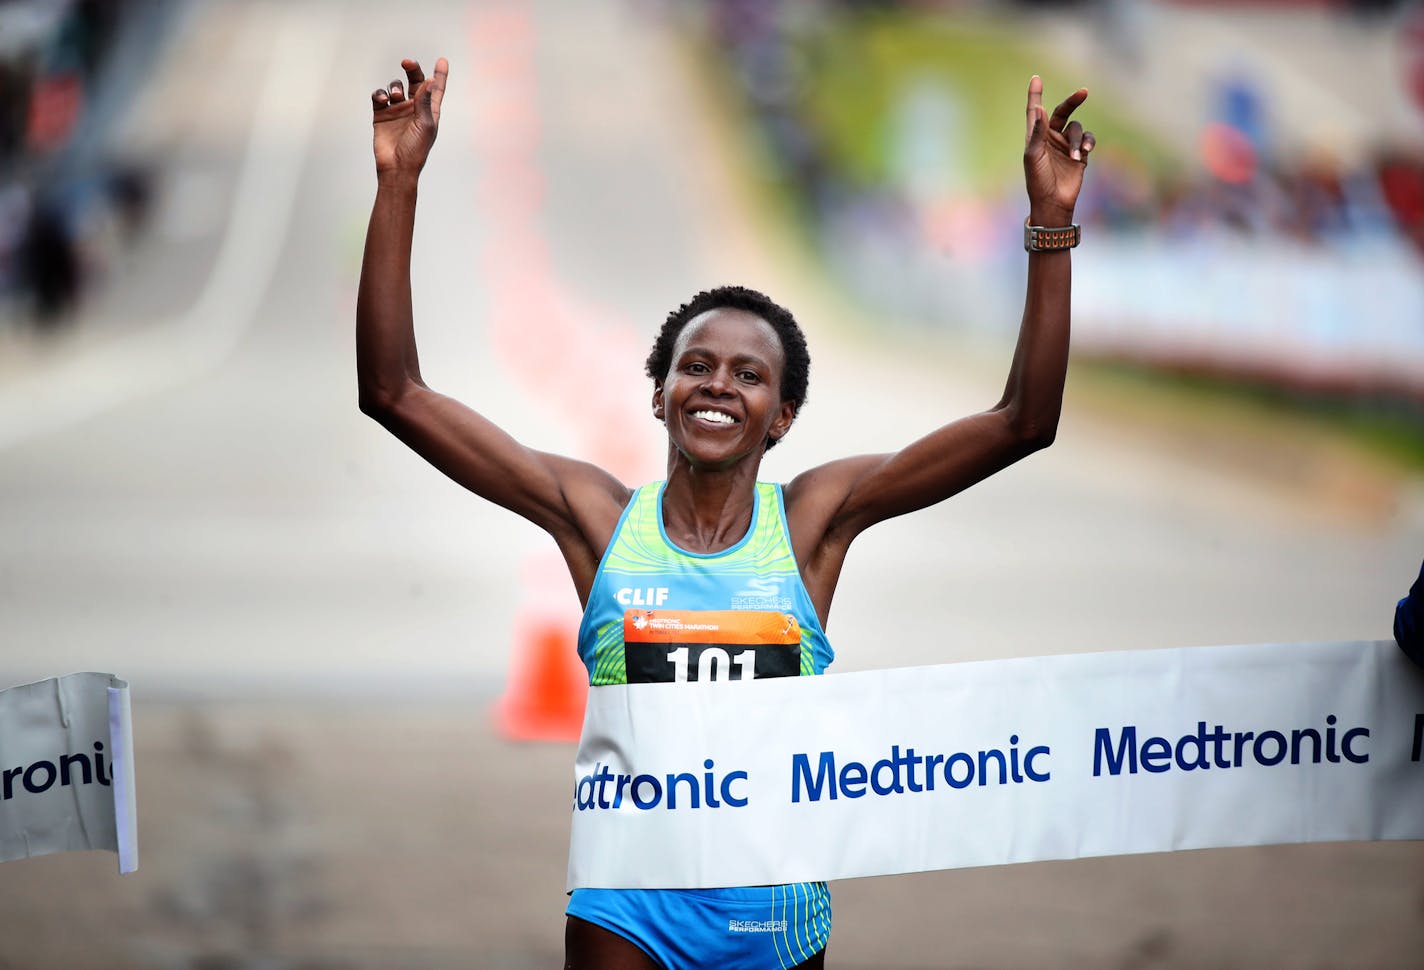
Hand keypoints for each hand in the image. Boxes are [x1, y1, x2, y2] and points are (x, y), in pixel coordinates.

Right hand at [371, 57, 447, 182]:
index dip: (440, 75)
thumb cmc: (415, 150)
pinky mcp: (381, 114)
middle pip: (414, 81)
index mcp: (429, 111)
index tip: (442, 61)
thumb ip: (425, 102)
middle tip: (407, 62)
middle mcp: (414, 108)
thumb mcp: (425, 125)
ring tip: (394, 96)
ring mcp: (397, 110)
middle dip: (412, 70)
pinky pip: (379, 96)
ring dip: (394, 86)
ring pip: (395, 87)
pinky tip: (382, 99)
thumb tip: (430, 81)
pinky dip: (379, 93)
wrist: (396, 166)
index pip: (436, 89)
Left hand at [1023, 76, 1093, 225]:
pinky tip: (1085, 153)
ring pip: (1077, 128)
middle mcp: (1051, 137)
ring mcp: (1066, 145)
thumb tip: (1041, 108)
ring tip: (1076, 156)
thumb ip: (1038, 132)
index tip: (1036, 79)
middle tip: (1083, 92)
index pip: (1035, 111)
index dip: (1035, 94)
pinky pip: (1088, 139)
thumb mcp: (1034, 156)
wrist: (1053, 202)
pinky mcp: (1080, 154)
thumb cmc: (1038, 180)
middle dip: (1072, 102)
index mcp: (1035, 136)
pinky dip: (1088, 143)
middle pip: (1062, 112)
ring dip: (1078, 141)